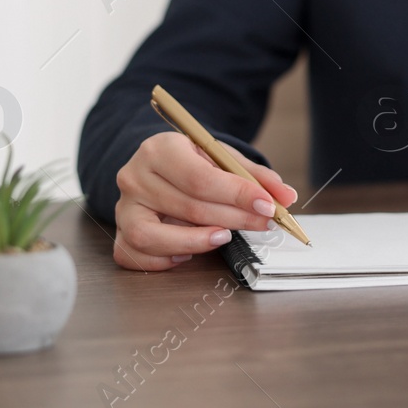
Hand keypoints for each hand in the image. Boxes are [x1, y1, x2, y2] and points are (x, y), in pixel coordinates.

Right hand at [112, 131, 298, 270]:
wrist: (160, 164)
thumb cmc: (193, 162)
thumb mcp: (224, 157)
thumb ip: (255, 176)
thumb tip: (286, 197)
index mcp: (160, 149)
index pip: (201, 178)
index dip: (237, 195)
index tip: (267, 205)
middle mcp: (135, 176)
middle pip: (187, 207)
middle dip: (233, 218)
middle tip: (262, 223)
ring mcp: (124, 207)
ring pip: (152, 235)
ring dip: (195, 242)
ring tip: (224, 238)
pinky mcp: (120, 232)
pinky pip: (135, 254)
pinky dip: (164, 259)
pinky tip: (189, 252)